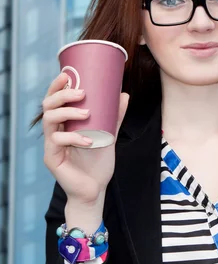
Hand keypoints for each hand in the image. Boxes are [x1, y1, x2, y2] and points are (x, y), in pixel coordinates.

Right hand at [42, 72, 128, 205]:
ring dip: (68, 113)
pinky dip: (73, 138)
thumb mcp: (109, 134)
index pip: (54, 100)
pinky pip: (57, 142)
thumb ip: (114, 116)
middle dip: (63, 95)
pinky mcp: (52, 158)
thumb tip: (124, 94)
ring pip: (49, 121)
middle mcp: (54, 132)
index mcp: (64, 124)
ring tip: (87, 113)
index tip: (67, 74)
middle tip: (82, 93)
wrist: (96, 189)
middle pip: (48, 106)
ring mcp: (51, 145)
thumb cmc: (98, 162)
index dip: (57, 86)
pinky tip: (88, 141)